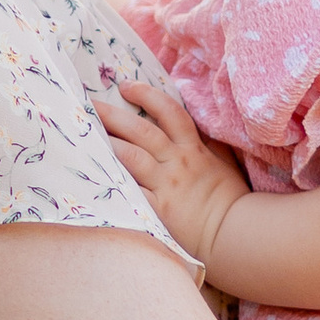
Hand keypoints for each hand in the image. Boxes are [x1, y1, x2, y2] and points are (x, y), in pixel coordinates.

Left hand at [98, 83, 250, 273]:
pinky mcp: (158, 210)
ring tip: (84, 133)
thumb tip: (193, 123)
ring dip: (106, 143)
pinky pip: (130, 192)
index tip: (125, 85)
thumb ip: (206, 141)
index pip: (168, 112)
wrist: (235, 233)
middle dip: (111, 114)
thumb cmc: (229, 198)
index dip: (146, 95)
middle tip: (87, 103)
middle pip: (140, 131)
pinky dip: (112, 182)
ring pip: (130, 157)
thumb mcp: (223, 161)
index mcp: (192, 148)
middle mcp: (176, 162)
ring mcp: (166, 186)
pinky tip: (93, 173)